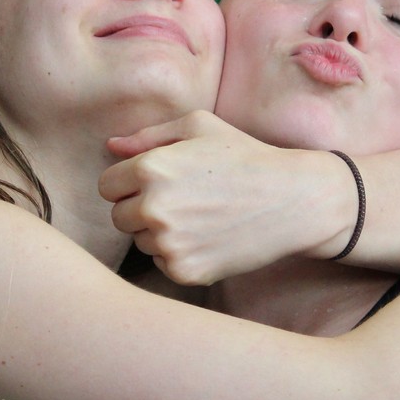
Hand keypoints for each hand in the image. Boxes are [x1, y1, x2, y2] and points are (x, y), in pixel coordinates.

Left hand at [100, 112, 352, 284]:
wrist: (292, 200)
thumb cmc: (245, 156)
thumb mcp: (200, 127)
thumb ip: (149, 136)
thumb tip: (111, 146)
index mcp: (150, 169)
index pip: (107, 185)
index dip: (129, 182)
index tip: (159, 182)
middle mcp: (153, 208)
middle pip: (118, 216)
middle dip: (141, 208)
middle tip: (182, 200)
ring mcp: (169, 244)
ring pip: (140, 242)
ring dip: (159, 232)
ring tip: (198, 217)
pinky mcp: (185, 272)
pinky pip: (162, 264)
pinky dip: (178, 254)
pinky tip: (207, 237)